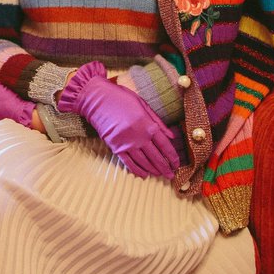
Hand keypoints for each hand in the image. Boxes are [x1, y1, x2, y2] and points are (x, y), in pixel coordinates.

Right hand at [57, 61, 178, 178]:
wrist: (97, 99)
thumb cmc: (121, 98)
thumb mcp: (143, 104)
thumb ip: (158, 121)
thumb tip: (172, 136)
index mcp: (148, 125)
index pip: (165, 146)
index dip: (173, 157)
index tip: (176, 163)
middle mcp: (139, 137)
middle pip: (156, 157)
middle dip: (165, 168)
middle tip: (170, 175)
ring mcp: (127, 144)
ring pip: (144, 162)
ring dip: (153, 170)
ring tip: (159, 175)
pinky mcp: (115, 147)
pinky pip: (128, 163)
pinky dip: (137, 170)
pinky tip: (144, 175)